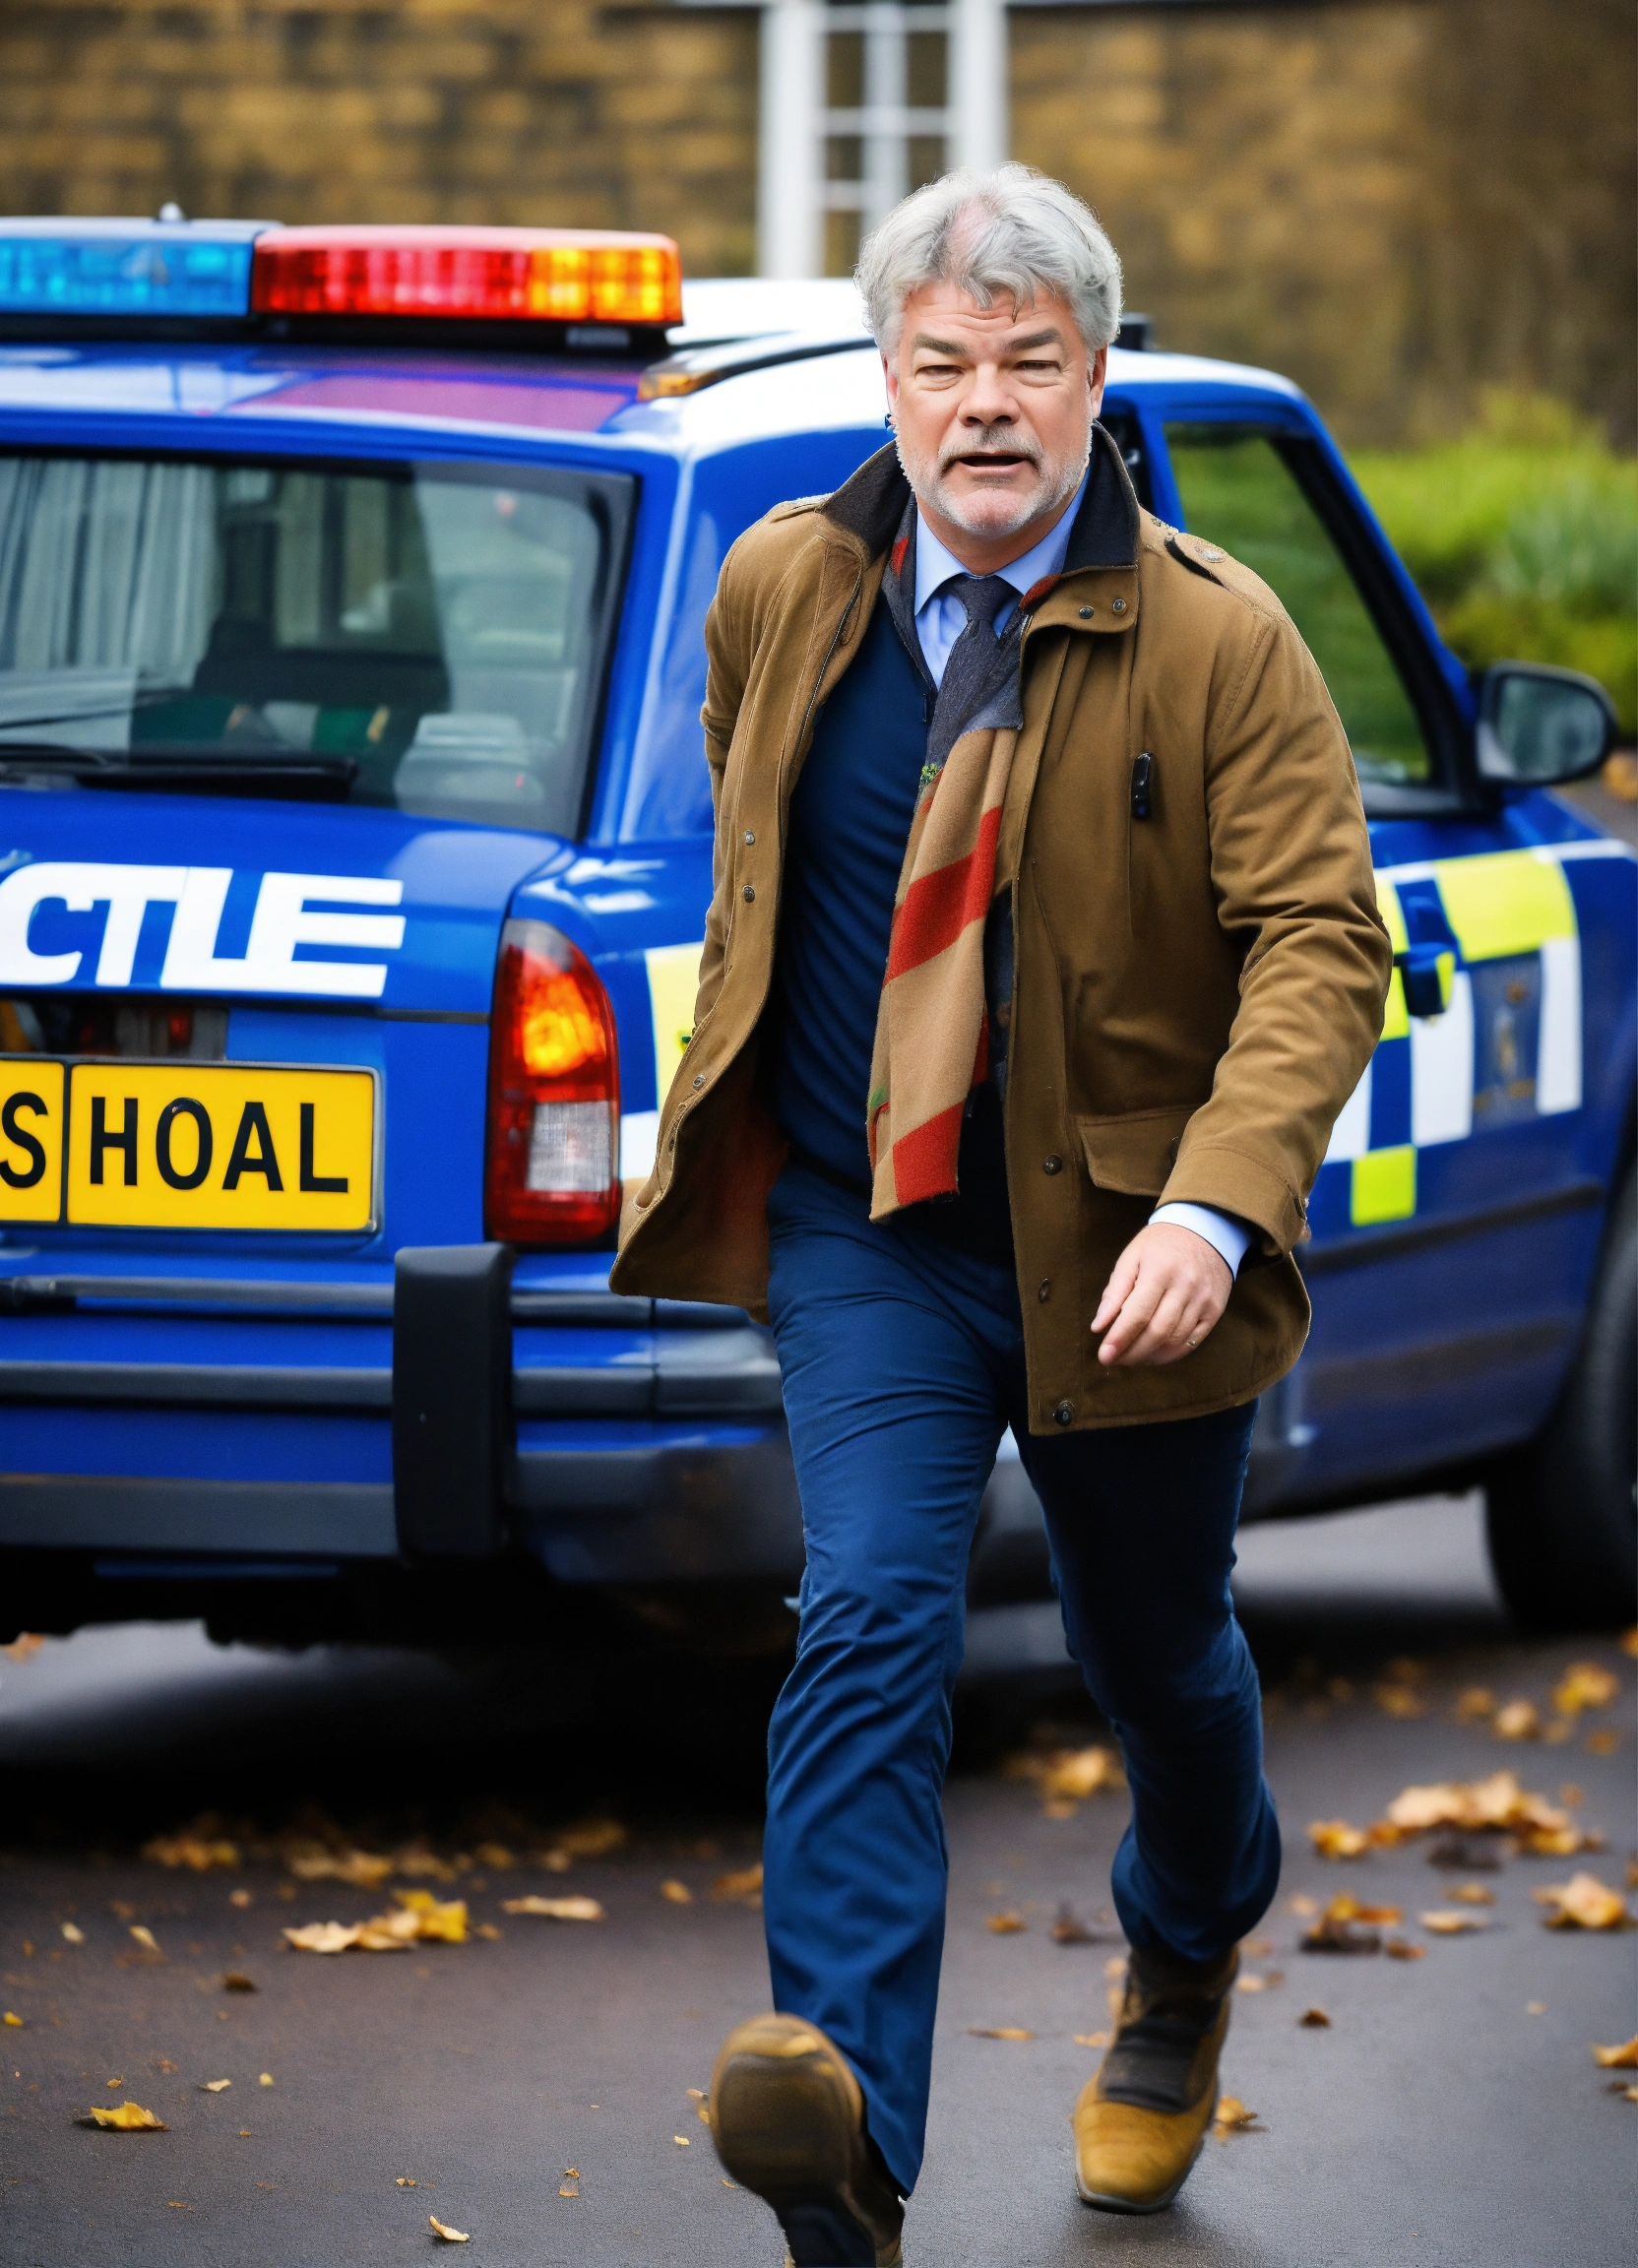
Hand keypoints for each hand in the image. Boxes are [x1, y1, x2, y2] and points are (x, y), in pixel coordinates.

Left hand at [1091, 1223, 1231, 1367]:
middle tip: (1114, 1359)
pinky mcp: (1215, 1310)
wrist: (1206, 1230)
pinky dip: (1171, 1354)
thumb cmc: (1160, 1245)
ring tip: (1131, 1357)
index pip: (1137, 1314)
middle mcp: (1185, 1286)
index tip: (1104, 1355)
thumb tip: (1098, 1326)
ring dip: (1149, 1356)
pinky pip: (1192, 1341)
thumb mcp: (1131, 1257)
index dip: (1119, 1339)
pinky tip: (1154, 1354)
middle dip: (1132, 1352)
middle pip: (1157, 1332)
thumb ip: (1114, 1292)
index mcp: (1160, 1270)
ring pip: (1175, 1340)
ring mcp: (1203, 1300)